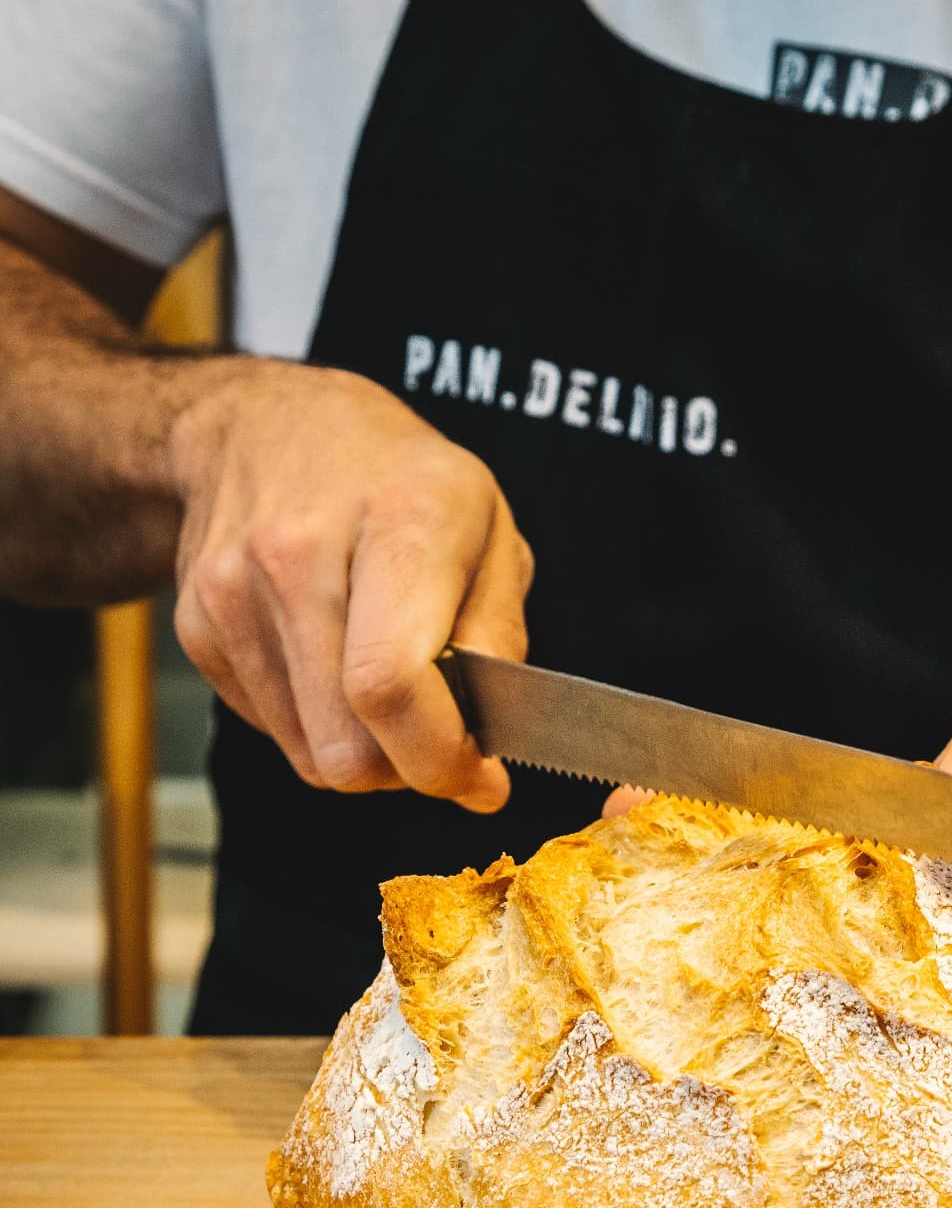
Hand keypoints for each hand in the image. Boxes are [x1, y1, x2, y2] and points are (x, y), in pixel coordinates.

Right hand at [169, 359, 532, 809]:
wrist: (261, 427)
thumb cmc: (397, 480)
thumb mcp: (488, 530)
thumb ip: (497, 642)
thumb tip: (482, 763)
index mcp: (397, 521)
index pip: (391, 683)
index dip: (439, 757)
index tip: (479, 779)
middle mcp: (299, 555)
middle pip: (348, 745)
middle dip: (408, 769)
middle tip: (437, 737)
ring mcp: (234, 594)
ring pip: (311, 756)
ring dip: (364, 752)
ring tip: (387, 691)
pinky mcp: (198, 629)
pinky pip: (274, 731)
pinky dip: (318, 725)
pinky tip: (332, 663)